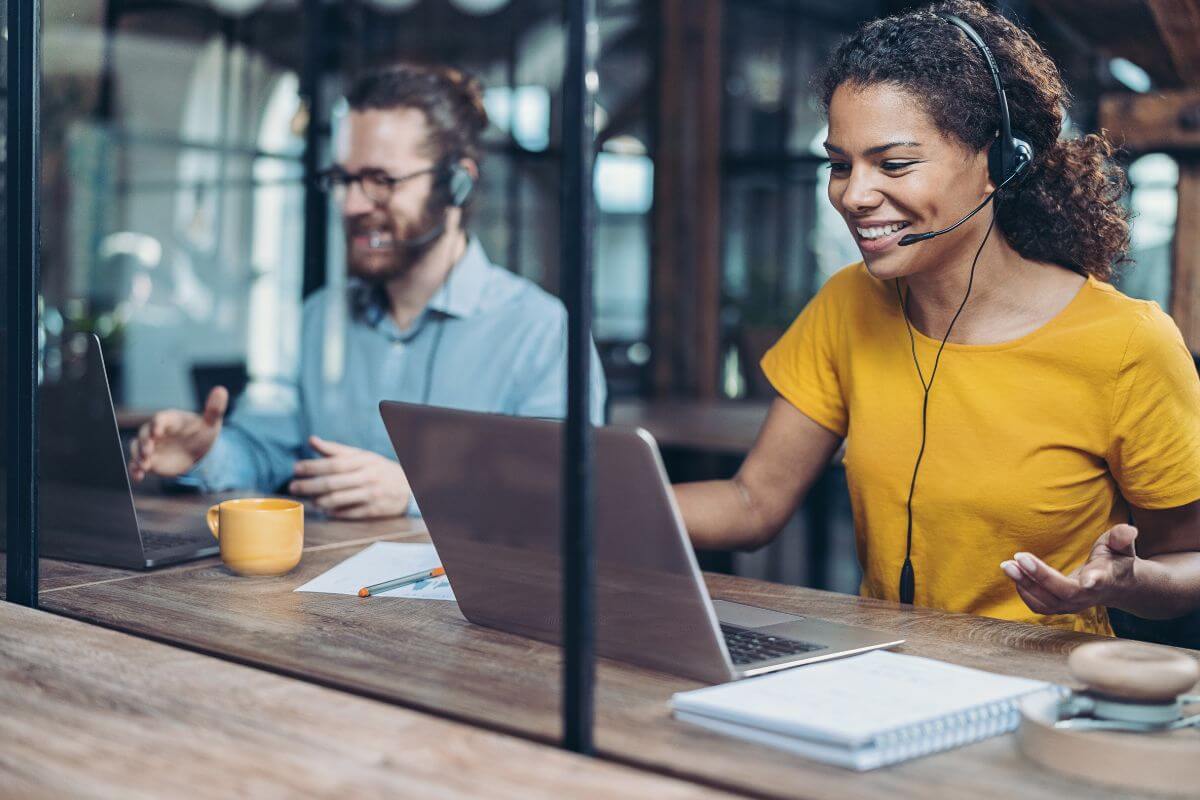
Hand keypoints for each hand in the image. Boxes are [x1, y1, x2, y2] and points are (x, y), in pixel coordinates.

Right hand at [128, 387, 227, 480]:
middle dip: (144, 442)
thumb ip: (214, 409)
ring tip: (143, 466)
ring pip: (137, 448)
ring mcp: (150, 446)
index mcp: (170, 419)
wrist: (197, 451)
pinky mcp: (149, 460)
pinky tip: (138, 476)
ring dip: (138, 456)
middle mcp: (156, 431)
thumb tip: (221, 390)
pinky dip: (135, 469)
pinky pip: (137, 463)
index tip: (158, 432)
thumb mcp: (210, 423)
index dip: (157, 424)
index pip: (160, 419)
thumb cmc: (201, 432)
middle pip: (144, 433)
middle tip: (148, 451)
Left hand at [288, 435, 411, 519]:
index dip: (312, 466)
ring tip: (309, 500)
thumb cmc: (380, 469)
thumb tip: (312, 440)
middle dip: (309, 485)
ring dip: (319, 500)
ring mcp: (370, 495)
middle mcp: (367, 477)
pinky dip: (334, 512)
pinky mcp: (373, 510)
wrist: (410, 486)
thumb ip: (336, 450)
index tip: (295, 468)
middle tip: (293, 487)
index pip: (333, 463)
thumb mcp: (362, 455)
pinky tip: (325, 509)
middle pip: (332, 482)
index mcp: (363, 461)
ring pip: (338, 499)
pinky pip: (348, 513)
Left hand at [1001, 524, 1138, 614]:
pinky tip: (1015, 574)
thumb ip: (1121, 538)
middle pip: (1064, 592)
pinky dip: (1025, 592)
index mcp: (1106, 578)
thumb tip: (1128, 529)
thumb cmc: (1116, 559)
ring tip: (1007, 566)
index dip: (1095, 581)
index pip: (1100, 581)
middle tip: (1018, 558)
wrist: (1117, 585)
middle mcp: (1089, 595)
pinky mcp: (1061, 607)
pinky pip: (1039, 606)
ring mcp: (1074, 605)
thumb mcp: (1121, 546)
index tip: (1088, 580)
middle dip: (1040, 576)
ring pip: (1047, 602)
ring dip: (1024, 584)